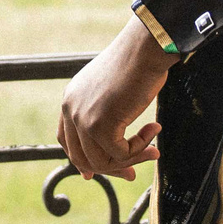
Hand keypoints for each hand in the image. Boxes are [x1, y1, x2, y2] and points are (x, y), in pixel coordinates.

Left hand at [57, 19, 170, 180]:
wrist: (145, 48)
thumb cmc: (136, 64)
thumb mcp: (111, 91)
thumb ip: (105, 114)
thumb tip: (112, 147)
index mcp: (70, 99)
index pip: (67, 142)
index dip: (84, 161)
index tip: (100, 173)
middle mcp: (70, 109)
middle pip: (82, 158)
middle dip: (110, 169)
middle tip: (132, 175)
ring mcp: (83, 118)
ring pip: (102, 162)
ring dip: (130, 160)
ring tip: (153, 149)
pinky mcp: (100, 126)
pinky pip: (121, 154)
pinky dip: (140, 149)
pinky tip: (155, 130)